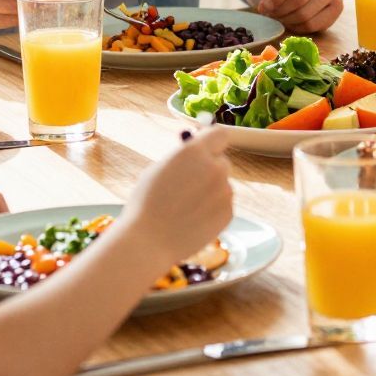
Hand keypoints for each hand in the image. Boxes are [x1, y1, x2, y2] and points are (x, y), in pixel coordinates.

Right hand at [119, 125, 234, 263]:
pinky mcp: (228, 212)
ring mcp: (225, 191)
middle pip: (222, 161)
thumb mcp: (160, 169)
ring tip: (185, 208)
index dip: (212, 143)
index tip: (206, 150)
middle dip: (210, 169)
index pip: (219, 134)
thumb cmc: (147, 204)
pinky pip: (223, 205)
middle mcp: (215, 168)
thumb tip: (197, 153)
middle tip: (191, 185)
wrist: (149, 241)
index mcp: (195, 152)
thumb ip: (183, 158)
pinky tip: (192, 220)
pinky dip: (212, 210)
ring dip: (210, 192)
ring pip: (222, 185)